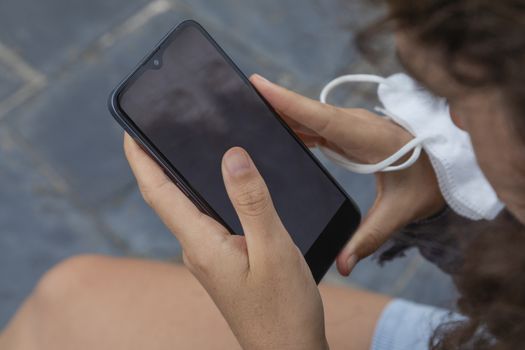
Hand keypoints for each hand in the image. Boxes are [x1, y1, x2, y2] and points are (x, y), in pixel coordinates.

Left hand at [124, 135, 328, 349]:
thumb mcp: (273, 248)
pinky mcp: (224, 263)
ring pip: (188, 209)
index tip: (129, 131)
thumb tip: (231, 156)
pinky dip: (207, 196)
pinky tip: (224, 188)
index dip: (140, 160)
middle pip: (168, 198)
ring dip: (182, 178)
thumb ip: (252, 201)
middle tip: (160, 129)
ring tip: (188, 149)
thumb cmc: (284, 309)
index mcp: (202, 244)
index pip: (158, 193)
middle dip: (157, 163)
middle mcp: (198, 250)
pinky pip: (207, 221)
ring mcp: (209, 258)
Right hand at [250, 74, 444, 275]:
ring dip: (281, 112)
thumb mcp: (402, 211)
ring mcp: (351, 125)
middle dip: (273, 103)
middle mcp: (355, 125)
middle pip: (308, 112)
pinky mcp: (348, 131)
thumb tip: (343, 267)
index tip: (258, 85)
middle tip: (238, 97)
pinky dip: (295, 123)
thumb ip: (370, 238)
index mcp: (367, 138)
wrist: (451, 162)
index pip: (321, 118)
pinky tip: (276, 130)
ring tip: (247, 111)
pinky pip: (316, 124)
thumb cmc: (430, 182)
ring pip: (309, 115)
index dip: (289, 102)